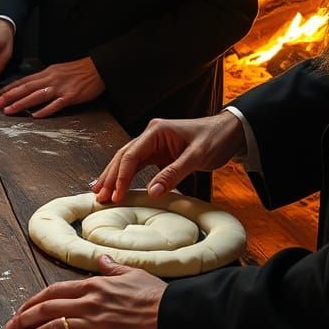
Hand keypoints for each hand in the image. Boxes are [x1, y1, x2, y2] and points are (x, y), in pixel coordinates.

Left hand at [0, 58, 103, 118]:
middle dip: (10, 96)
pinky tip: (35, 115)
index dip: (11, 87)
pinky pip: (55, 105)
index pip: (25, 80)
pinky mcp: (70, 96)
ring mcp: (60, 88)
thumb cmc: (80, 70)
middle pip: (27, 88)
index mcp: (48, 72)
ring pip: (37, 96)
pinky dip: (44, 110)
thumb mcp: (59, 70)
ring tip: (9, 110)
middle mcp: (51, 79)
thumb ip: (46, 77)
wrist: (98, 68)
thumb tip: (34, 84)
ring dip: (21, 103)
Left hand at [4, 256, 165, 328]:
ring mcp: (95, 324)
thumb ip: (113, 269)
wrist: (177, 319)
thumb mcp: (134, 275)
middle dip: (24, 320)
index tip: (22, 310)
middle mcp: (90, 302)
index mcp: (95, 284)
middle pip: (47, 309)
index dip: (34, 301)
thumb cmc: (159, 298)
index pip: (55, 290)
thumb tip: (101, 259)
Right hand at [92, 111, 244, 204]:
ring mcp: (153, 143)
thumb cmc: (214, 139)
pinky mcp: (158, 152)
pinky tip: (116, 186)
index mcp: (156, 131)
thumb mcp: (196, 157)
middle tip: (99, 197)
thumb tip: (152, 193)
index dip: (120, 176)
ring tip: (100, 193)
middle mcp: (150, 135)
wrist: (229, 131)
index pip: (131, 155)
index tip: (115, 195)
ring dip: (114, 177)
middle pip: (123, 157)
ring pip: (127, 161)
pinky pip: (138, 165)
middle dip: (110, 177)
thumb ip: (173, 174)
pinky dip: (126, 176)